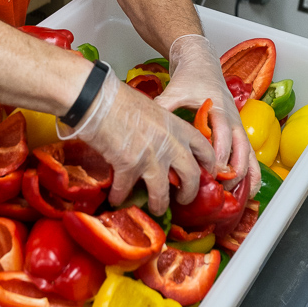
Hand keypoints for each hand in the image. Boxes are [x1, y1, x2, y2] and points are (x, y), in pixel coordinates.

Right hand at [57, 66, 215, 214]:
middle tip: (183, 198)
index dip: (209, 166)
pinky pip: (126, 190)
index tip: (207, 175)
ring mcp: (151, 157)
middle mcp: (170, 144)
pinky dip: (119, 197)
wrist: (98, 98)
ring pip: (162, 193)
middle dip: (189, 193)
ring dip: (159, 205)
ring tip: (155, 208)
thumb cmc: (121, 99)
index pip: (205, 150)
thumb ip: (164, 129)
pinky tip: (115, 199)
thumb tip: (164, 144)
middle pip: (191, 177)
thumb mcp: (153, 111)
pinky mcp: (129, 166)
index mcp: (178, 127)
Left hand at [155, 34, 259, 195]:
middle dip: (232, 171)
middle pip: (241, 149)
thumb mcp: (175, 91)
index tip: (209, 174)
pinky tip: (246, 189)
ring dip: (244, 175)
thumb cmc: (190, 79)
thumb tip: (150, 124)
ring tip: (234, 196)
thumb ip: (164, 106)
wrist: (202, 64)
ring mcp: (238, 126)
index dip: (217, 158)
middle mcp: (232, 119)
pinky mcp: (238, 131)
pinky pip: (250, 154)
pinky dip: (250, 172)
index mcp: (218, 109)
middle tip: (218, 189)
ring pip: (249, 154)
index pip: (222, 138)